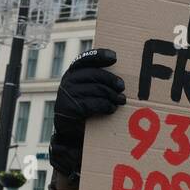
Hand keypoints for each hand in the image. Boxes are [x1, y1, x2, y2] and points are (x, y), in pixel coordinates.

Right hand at [49, 47, 126, 179]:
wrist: (69, 133)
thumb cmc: (83, 109)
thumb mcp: (86, 91)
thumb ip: (95, 81)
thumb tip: (118, 76)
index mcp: (72, 73)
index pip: (85, 59)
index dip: (100, 56)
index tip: (114, 57)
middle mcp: (68, 81)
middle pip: (94, 74)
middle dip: (111, 80)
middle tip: (122, 87)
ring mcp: (67, 94)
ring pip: (96, 89)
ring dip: (112, 95)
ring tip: (121, 100)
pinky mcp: (71, 108)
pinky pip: (93, 103)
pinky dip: (105, 106)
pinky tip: (111, 109)